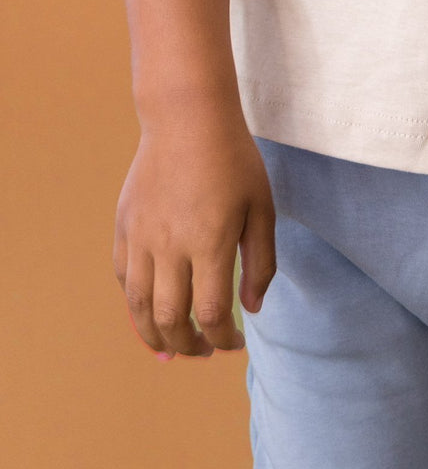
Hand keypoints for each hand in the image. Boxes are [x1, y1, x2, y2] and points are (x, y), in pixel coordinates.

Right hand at [112, 108, 276, 360]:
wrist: (187, 118)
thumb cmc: (234, 160)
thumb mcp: (262, 207)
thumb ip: (261, 262)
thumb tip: (251, 308)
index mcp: (211, 243)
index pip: (210, 314)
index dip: (222, 339)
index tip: (234, 342)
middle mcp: (171, 246)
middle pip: (170, 319)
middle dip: (187, 346)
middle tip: (203, 351)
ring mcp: (142, 237)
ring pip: (138, 306)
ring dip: (153, 336)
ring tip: (170, 349)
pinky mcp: (125, 226)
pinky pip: (124, 277)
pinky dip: (134, 303)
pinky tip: (149, 310)